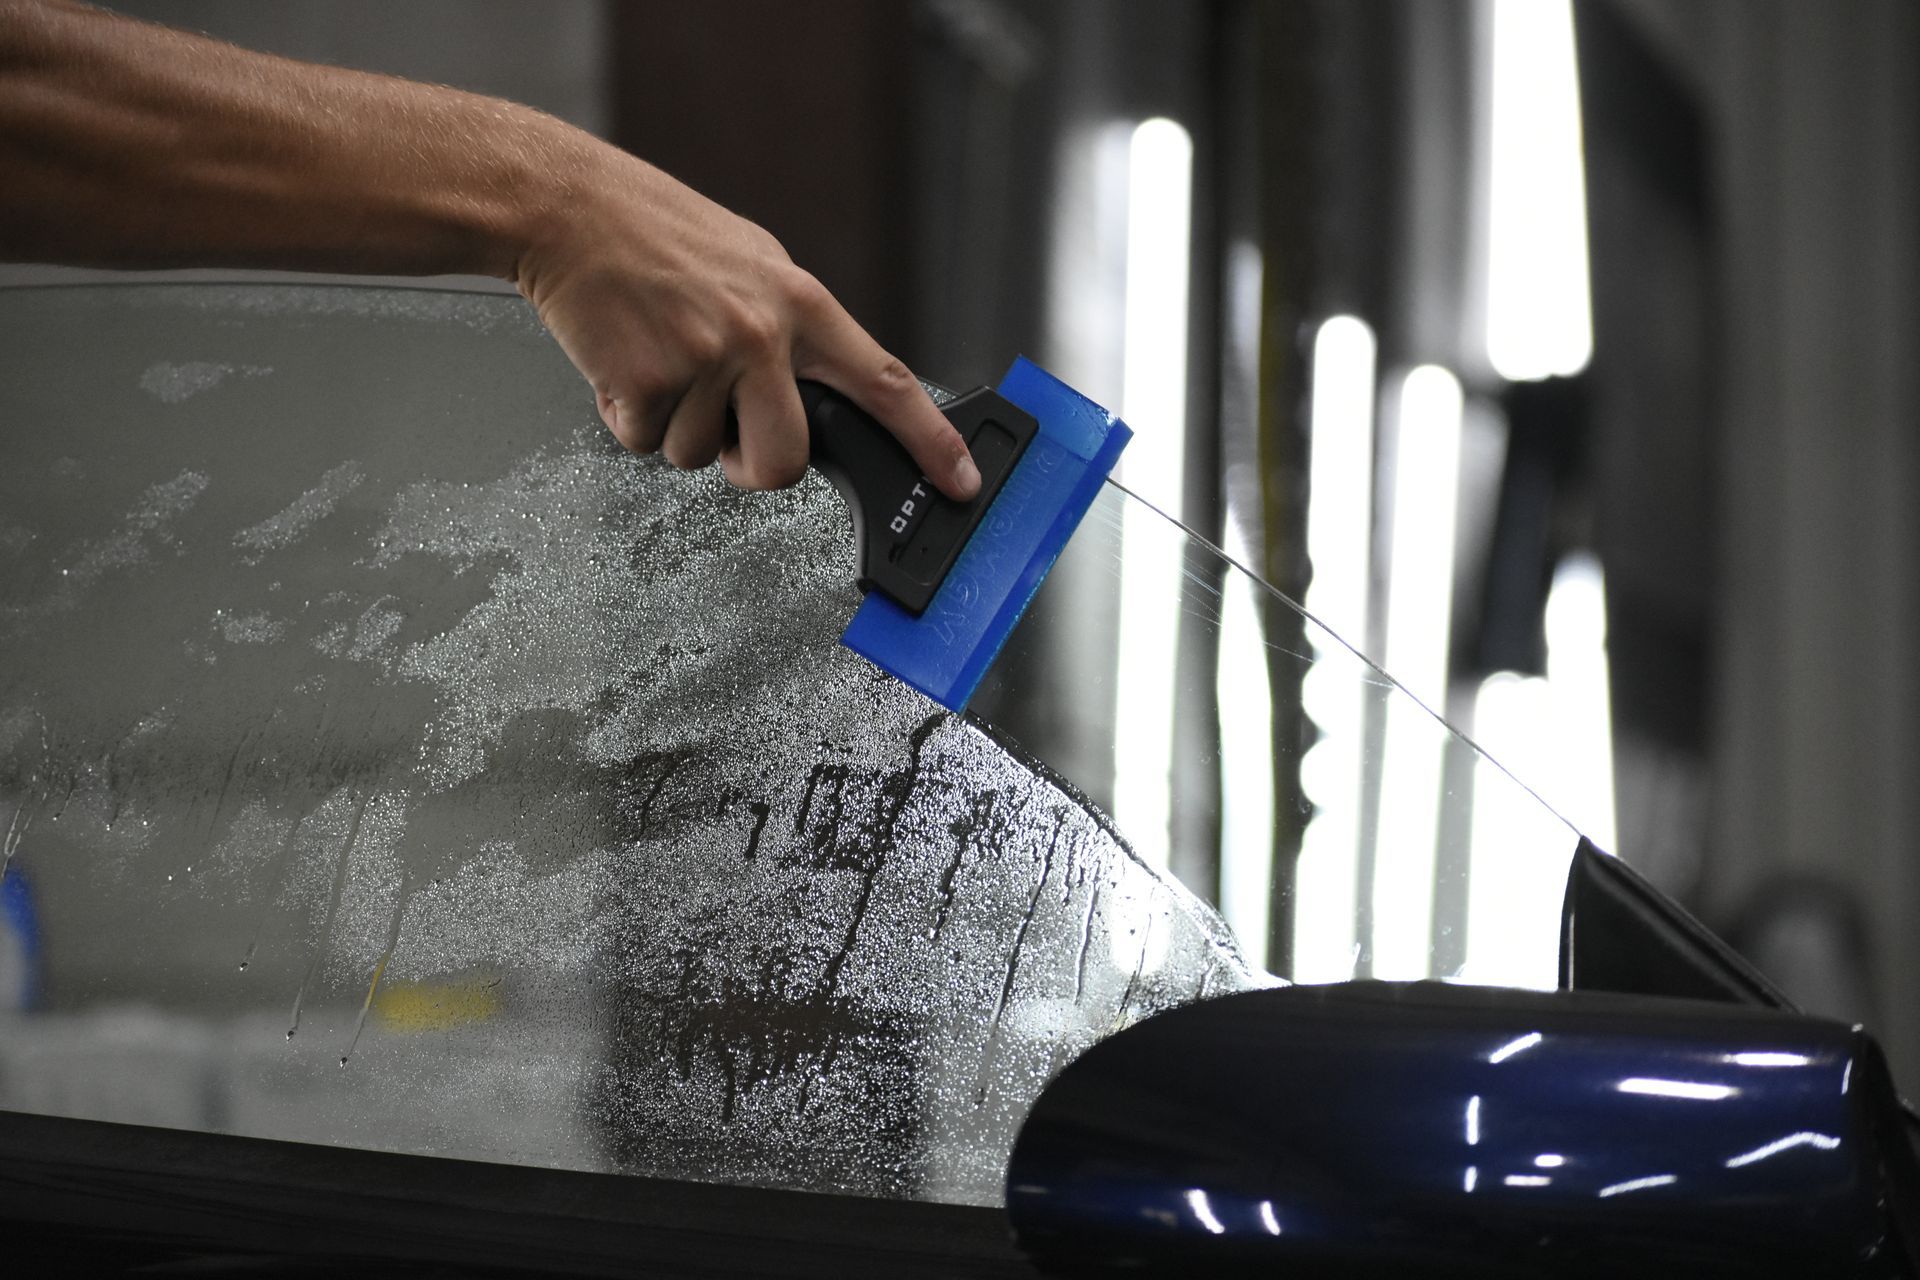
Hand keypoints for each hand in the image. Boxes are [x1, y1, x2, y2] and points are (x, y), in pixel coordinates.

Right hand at [510, 142, 981, 499]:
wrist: (566, 207)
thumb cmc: (650, 231)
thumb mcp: (749, 261)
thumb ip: (787, 327)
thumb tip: (809, 387)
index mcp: (799, 303)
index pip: (885, 383)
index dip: (930, 440)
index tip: (958, 481)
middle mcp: (762, 334)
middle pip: (786, 460)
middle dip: (753, 467)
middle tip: (724, 434)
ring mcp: (706, 360)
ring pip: (699, 457)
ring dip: (671, 424)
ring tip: (653, 353)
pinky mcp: (647, 382)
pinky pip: (643, 443)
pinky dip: (625, 414)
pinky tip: (620, 357)